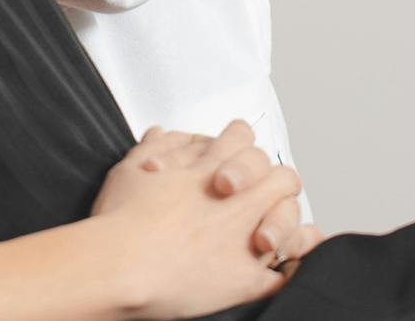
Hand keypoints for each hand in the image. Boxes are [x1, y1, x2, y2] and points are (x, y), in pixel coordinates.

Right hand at [89, 121, 323, 318]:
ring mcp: (248, 240)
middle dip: (274, 181)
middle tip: (262, 191)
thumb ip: (153, 148)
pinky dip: (289, 269)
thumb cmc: (122, 221)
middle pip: (281, 177)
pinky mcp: (249, 279)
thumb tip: (159, 133)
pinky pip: (287, 273)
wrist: (123, 267)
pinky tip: (285, 266)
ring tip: (272, 231)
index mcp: (211, 169)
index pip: (243, 138)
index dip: (241, 140)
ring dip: (286, 224)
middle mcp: (239, 201)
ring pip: (292, 222)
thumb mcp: (129, 170)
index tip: (238, 147)